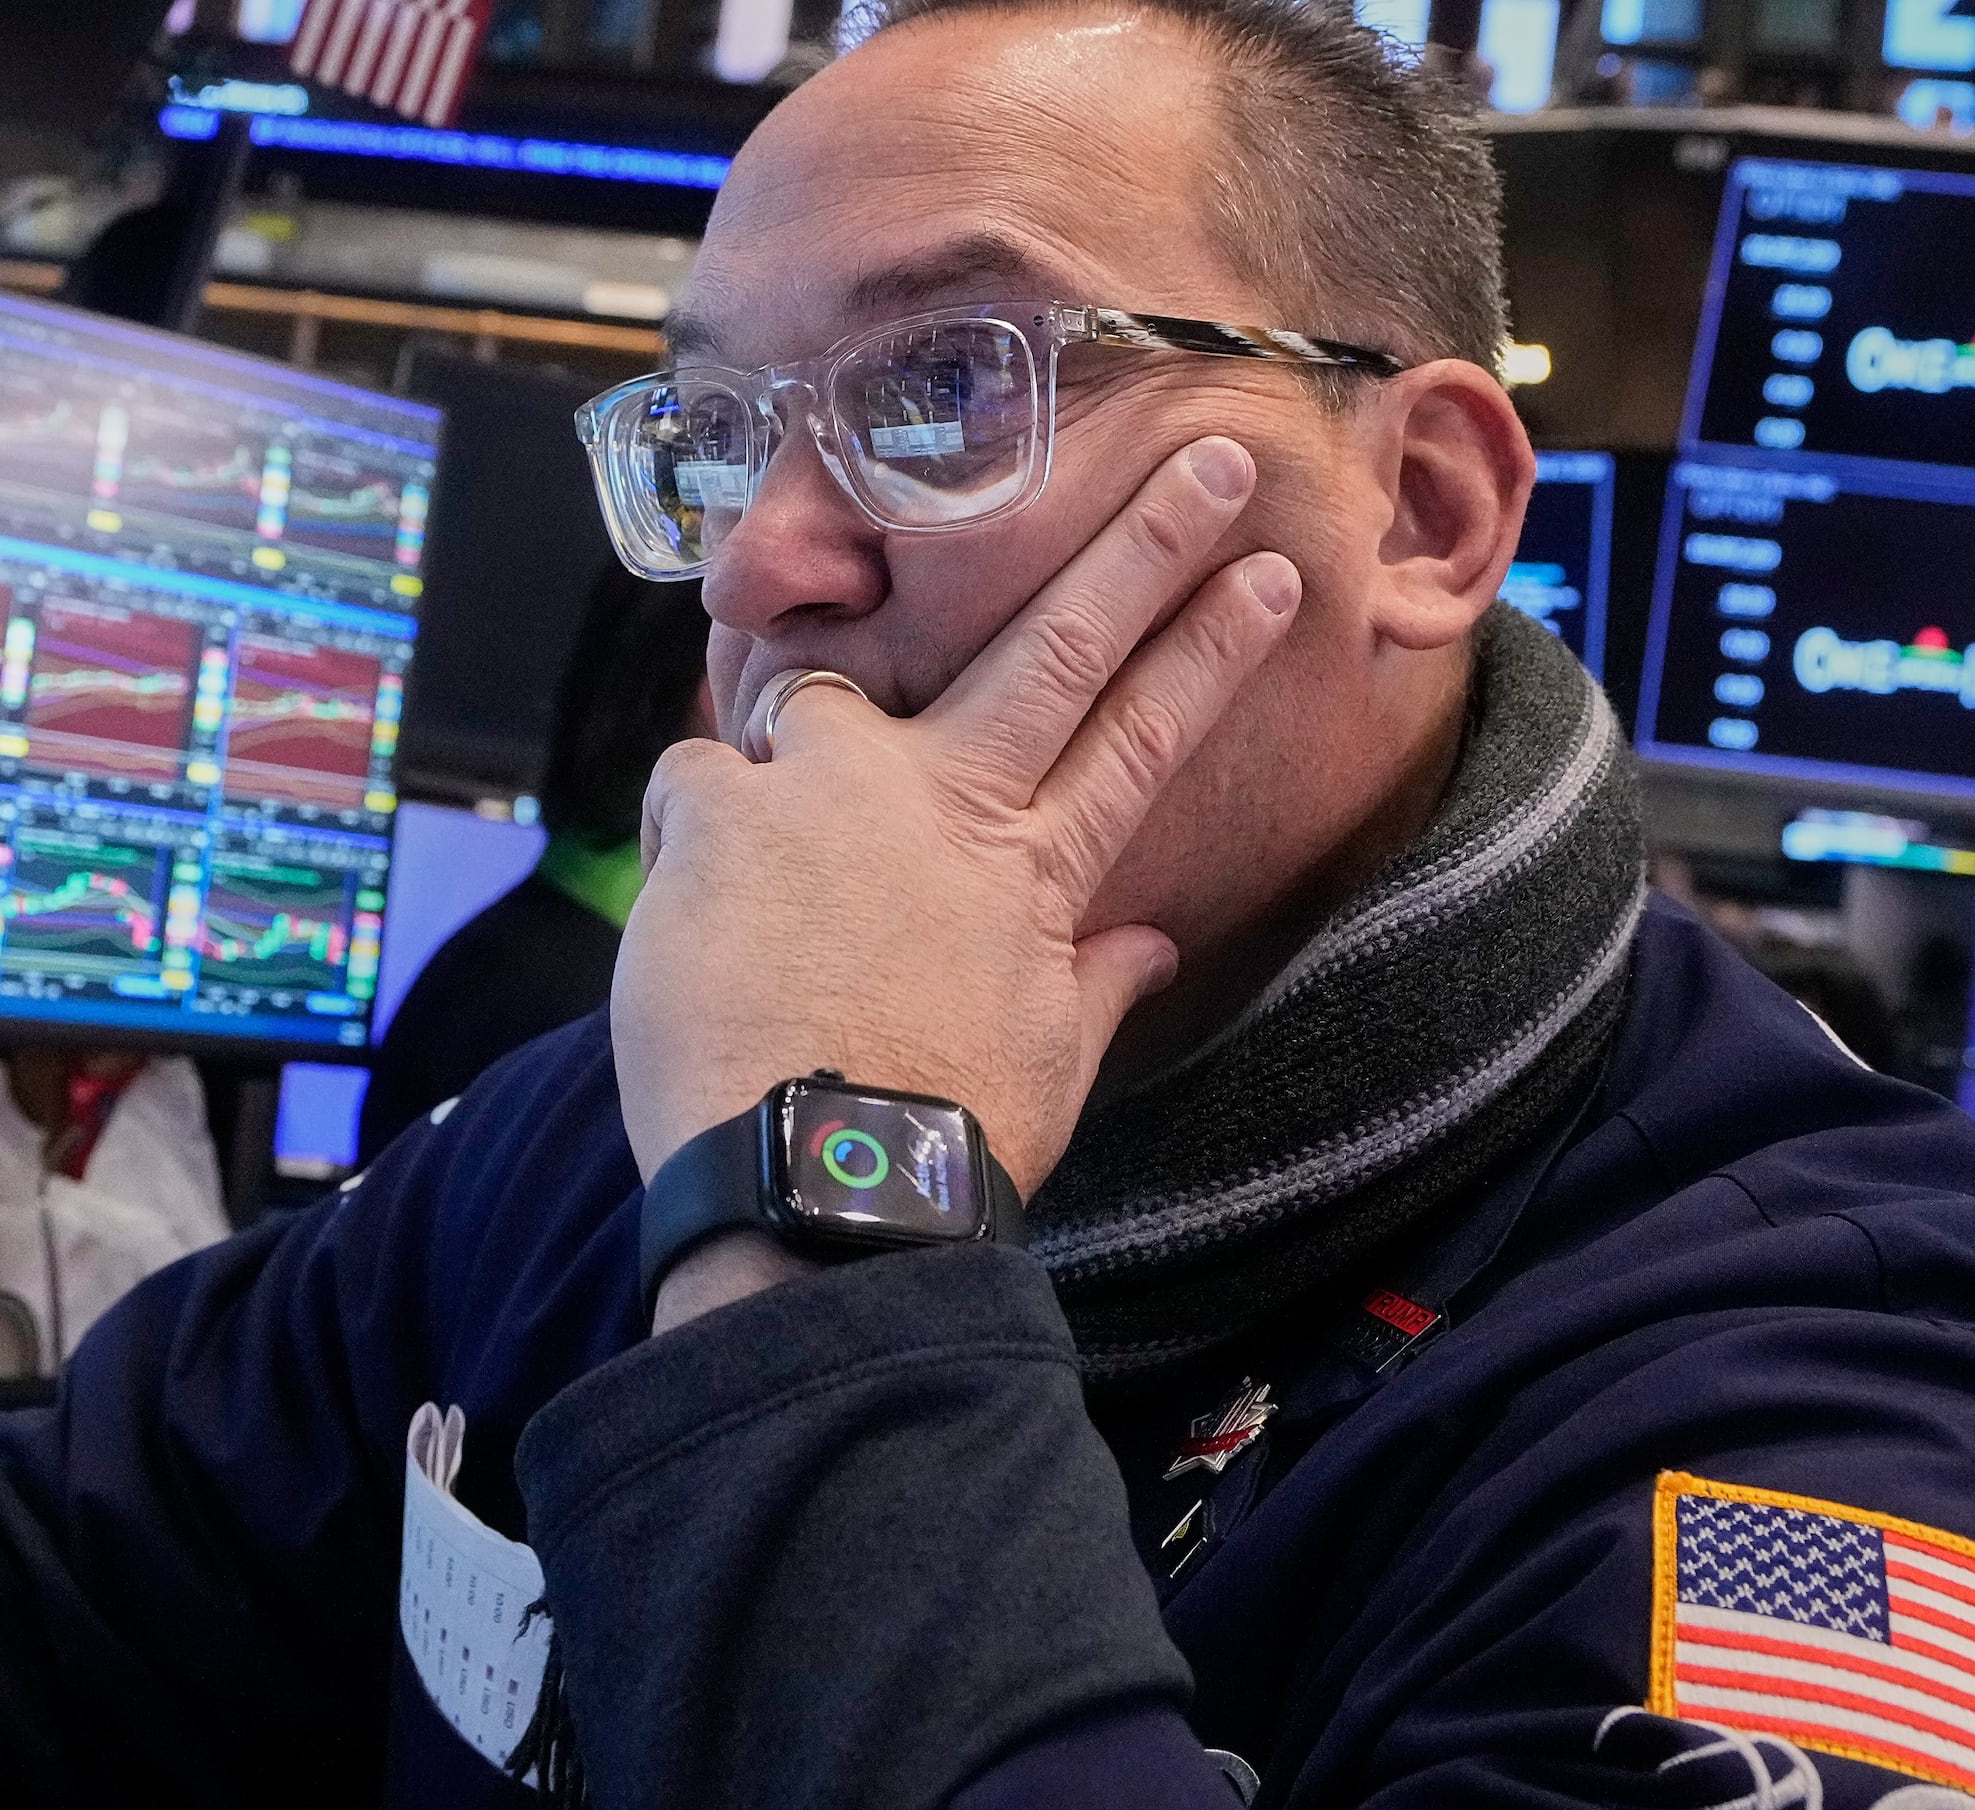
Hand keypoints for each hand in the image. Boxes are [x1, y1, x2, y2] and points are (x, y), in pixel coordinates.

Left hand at [612, 436, 1299, 1203]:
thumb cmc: (937, 1142)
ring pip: (822, 688)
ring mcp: (831, 793)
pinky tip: (698, 901)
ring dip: (802, 724)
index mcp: (1031, 872)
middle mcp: (942, 803)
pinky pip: (698, 775)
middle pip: (1057, 646)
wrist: (815, 1181)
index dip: (1212, 648)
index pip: (1146, 736)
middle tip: (1205, 462)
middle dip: (1141, 548)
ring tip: (775, 813)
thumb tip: (1152, 948)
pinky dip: (698, 824)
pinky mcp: (723, 811)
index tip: (1275, 572)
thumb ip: (1093, 985)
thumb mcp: (1047, 1066)